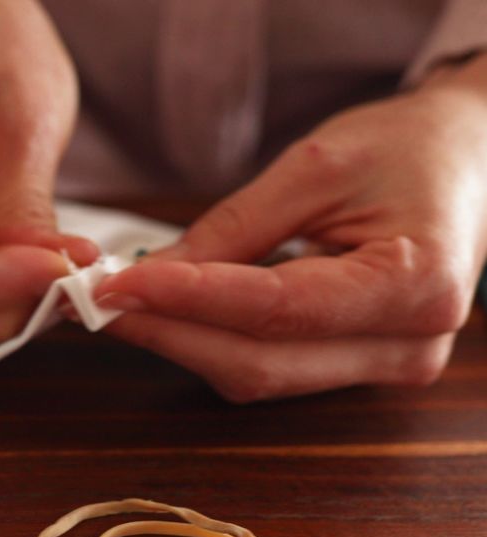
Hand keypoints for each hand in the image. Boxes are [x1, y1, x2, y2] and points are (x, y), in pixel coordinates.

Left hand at [93, 55, 486, 401]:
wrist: (461, 162)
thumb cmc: (402, 150)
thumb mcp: (315, 166)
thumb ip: (234, 226)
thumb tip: (153, 274)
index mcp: (415, 284)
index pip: (279, 307)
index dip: (190, 300)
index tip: (118, 284)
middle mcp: (406, 345)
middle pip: (261, 361)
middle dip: (170, 333)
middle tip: (97, 302)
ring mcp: (384, 366)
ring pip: (258, 375)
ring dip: (182, 343)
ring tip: (123, 303)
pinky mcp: (356, 366)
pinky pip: (269, 368)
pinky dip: (211, 343)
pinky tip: (169, 313)